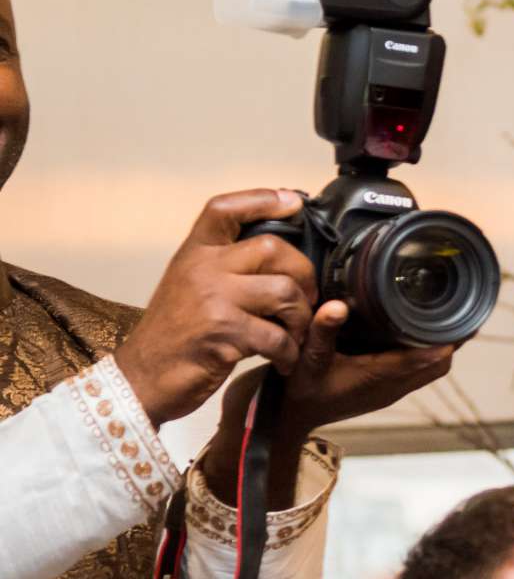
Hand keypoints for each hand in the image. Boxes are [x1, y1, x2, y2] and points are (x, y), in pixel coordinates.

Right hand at [113, 190, 315, 425]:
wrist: (140, 379)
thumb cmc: (172, 336)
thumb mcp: (188, 287)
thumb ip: (222, 266)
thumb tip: (277, 252)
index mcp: (193, 254)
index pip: (224, 209)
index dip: (263, 199)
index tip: (294, 203)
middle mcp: (202, 268)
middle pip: (274, 248)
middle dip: (303, 274)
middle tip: (307, 299)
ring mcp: (212, 298)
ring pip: (285, 291)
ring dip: (301, 318)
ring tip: (296, 334)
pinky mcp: (223, 331)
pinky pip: (278, 335)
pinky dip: (289, 352)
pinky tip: (284, 360)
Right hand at [198, 300, 455, 506]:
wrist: (288, 419)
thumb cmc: (298, 391)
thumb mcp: (306, 358)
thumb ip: (322, 332)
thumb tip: (338, 305)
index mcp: (380, 377)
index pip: (429, 359)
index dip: (448, 339)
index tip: (459, 314)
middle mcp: (392, 386)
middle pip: (439, 364)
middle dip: (450, 339)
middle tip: (455, 307)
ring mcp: (390, 390)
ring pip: (430, 370)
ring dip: (439, 346)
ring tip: (442, 314)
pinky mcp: (384, 390)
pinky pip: (416, 372)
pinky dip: (424, 354)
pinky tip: (416, 331)